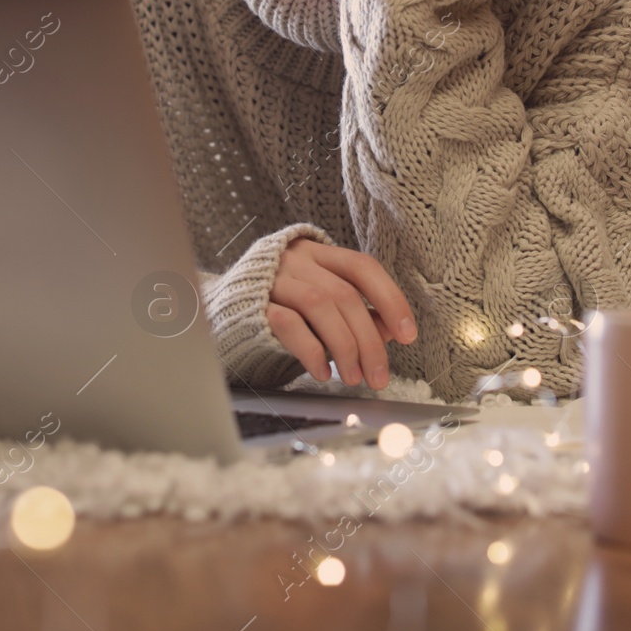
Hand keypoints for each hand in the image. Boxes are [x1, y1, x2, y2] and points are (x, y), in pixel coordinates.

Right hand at [267, 238, 417, 390]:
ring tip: (353, 377)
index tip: (408, 334)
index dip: (390, 299)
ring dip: (344, 347)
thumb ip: (355, 313)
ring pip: (320, 305)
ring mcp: (273, 279)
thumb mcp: (321, 304)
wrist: (222, 312)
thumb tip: (390, 332)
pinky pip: (289, 324)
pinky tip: (322, 372)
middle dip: (368, 339)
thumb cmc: (281, 307)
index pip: (363, 267)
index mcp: (319, 253)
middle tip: (379, 374)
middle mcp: (297, 259)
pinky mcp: (253, 304)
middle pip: (344, 295)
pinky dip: (312, 350)